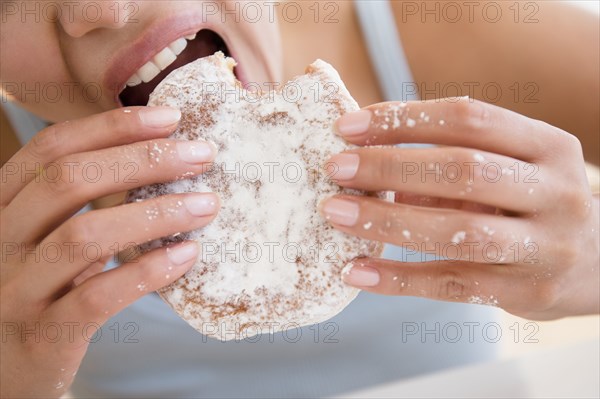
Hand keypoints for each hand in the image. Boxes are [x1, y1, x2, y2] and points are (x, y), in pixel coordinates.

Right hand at [0, 107, 218, 397]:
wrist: (8, 365)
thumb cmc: (43, 286)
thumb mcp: (50, 232)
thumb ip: (85, 199)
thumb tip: (162, 154)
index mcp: (3, 204)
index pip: (52, 147)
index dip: (112, 126)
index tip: (170, 117)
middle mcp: (0, 239)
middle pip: (69, 181)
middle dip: (144, 159)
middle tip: (202, 154)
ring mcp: (16, 288)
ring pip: (85, 235)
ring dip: (156, 213)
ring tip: (207, 204)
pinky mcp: (43, 332)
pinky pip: (97, 296)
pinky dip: (147, 271)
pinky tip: (187, 255)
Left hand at [320, 97, 598, 320]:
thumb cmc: (537, 205)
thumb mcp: (511, 171)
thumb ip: (451, 164)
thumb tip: (372, 164)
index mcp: (548, 146)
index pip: (468, 119)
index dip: (404, 120)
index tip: (349, 127)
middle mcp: (554, 191)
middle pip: (463, 170)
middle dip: (391, 166)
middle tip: (336, 168)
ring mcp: (546, 246)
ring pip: (459, 230)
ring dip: (388, 220)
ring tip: (337, 213)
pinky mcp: (528, 293)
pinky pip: (454, 284)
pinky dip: (399, 278)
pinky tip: (357, 272)